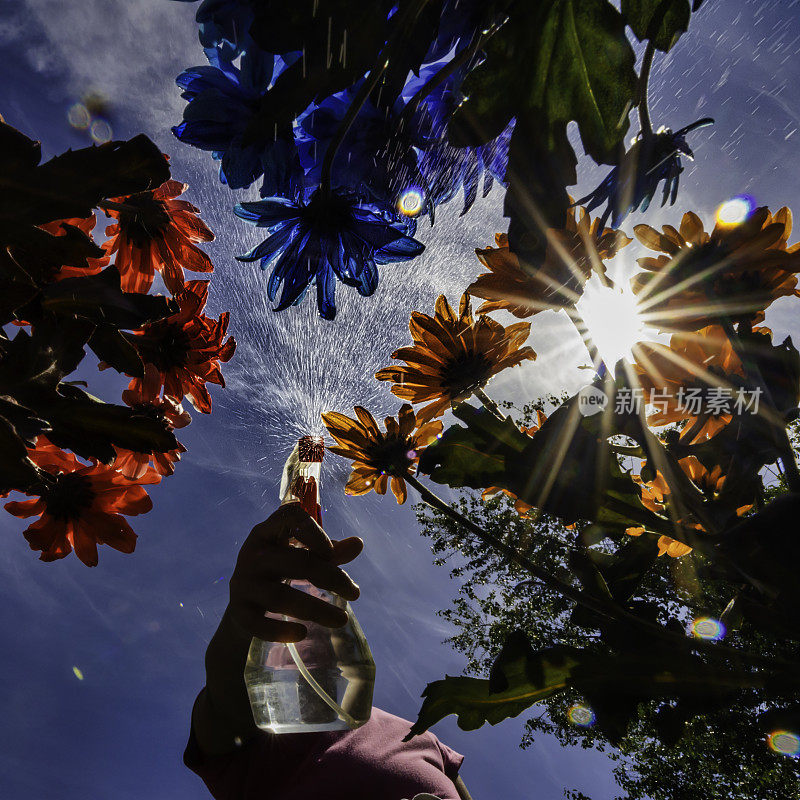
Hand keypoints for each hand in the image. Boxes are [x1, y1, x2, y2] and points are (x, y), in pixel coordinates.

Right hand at [228, 502, 362, 643]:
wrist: (244, 604)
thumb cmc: (280, 570)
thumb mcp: (302, 555)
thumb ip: (329, 551)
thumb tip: (358, 544)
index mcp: (268, 532)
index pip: (289, 518)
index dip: (313, 532)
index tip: (332, 552)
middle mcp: (252, 553)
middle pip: (295, 562)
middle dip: (331, 578)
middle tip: (355, 594)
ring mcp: (242, 582)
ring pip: (279, 596)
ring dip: (315, 609)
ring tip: (341, 619)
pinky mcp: (237, 610)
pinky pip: (257, 623)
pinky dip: (280, 630)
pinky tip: (303, 633)